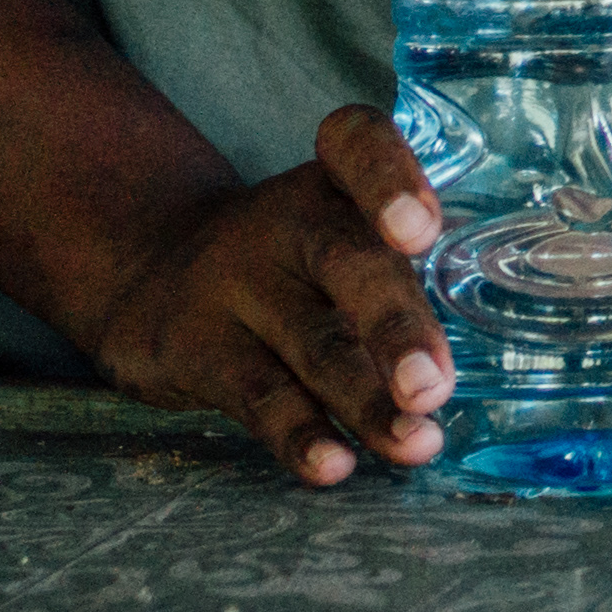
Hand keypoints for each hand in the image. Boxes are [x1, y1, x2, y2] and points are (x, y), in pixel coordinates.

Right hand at [86, 107, 452, 484]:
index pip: (359, 146)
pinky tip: (335, 465)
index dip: (391, 179)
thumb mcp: (335, 237)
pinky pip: (258, 395)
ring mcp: (233, 282)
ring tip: (416, 443)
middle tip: (435, 386)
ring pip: (311, 342)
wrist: (148, 273)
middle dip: (396, 326)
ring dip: (366, 400)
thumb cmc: (289, 264)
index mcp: (333, 181)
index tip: (422, 231)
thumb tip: (464, 367)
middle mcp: (285, 221)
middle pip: (346, 260)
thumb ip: (396, 279)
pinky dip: (300, 434)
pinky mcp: (194, 347)